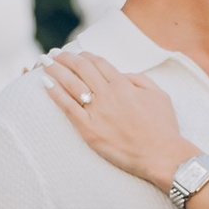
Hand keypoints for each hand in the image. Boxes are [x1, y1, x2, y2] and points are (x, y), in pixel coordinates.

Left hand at [41, 49, 190, 190]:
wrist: (161, 155)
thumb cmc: (163, 127)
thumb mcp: (159, 95)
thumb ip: (139, 80)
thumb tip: (122, 74)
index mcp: (123, 85)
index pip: (99, 63)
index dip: (85, 56)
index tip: (76, 54)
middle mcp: (108, 94)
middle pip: (81, 69)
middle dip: (65, 58)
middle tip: (53, 53)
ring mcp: (97, 112)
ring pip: (71, 84)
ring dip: (56, 70)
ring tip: (44, 62)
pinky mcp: (89, 130)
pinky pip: (67, 107)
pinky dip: (55, 93)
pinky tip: (45, 84)